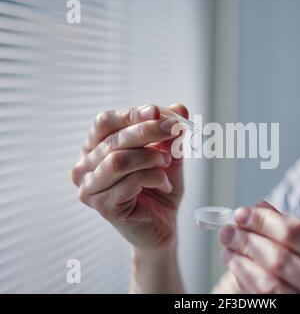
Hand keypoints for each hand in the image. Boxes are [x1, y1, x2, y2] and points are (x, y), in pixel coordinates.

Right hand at [71, 104, 188, 251]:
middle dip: (149, 131)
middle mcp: (85, 166)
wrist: (163, 225)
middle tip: (175, 129)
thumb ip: (171, 133)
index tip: (157, 112)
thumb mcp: (168, 154)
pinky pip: (130, 182)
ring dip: (151, 157)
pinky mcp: (103, 206)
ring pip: (119, 160)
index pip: (105, 122)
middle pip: (114, 140)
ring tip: (167, 163)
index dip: (131, 115)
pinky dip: (154, 178)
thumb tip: (180, 108)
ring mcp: (90, 188)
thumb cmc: (160, 187)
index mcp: (94, 148)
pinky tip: (164, 185)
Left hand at [219, 202, 299, 293]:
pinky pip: (269, 301)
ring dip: (243, 265)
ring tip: (228, 252)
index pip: (295, 233)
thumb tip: (259, 207)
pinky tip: (240, 273)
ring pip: (271, 284)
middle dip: (247, 242)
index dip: (263, 222)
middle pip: (280, 259)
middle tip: (227, 232)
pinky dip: (249, 285)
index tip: (241, 214)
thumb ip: (296, 229)